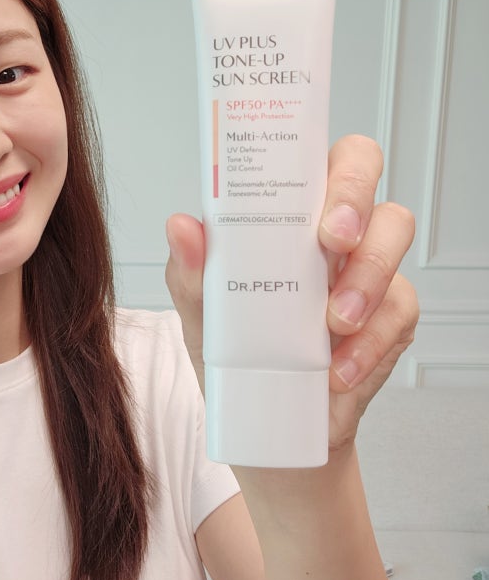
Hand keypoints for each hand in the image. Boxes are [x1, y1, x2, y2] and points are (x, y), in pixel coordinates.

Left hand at [165, 134, 417, 451]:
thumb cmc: (236, 349)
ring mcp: (367, 268)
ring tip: (333, 321)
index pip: (316, 158)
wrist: (270, 421)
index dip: (323, 162)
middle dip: (354, 202)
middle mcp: (331, 229)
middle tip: (333, 242)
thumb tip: (180, 226)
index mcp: (286, 213)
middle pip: (365, 177)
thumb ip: (190, 271)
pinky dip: (371, 342)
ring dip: (368, 276)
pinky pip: (400, 310)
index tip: (312, 199)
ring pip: (395, 233)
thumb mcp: (202, 312)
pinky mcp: (390, 315)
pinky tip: (337, 369)